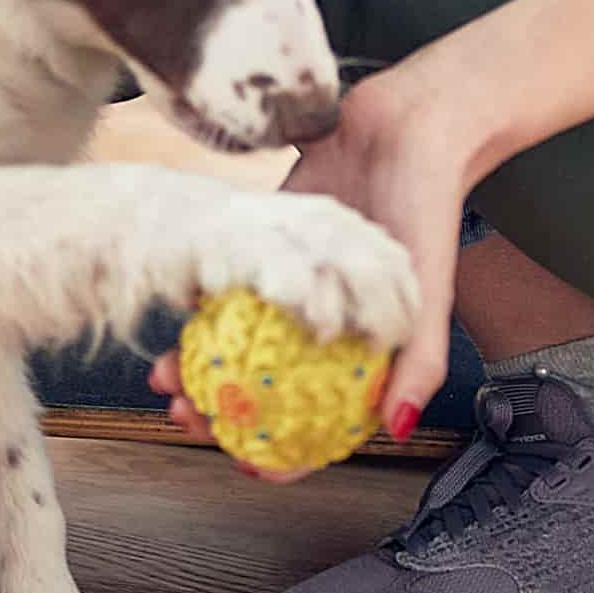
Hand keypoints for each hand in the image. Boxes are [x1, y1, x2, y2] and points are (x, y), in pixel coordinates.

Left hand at [150, 67, 483, 444]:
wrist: (405, 126)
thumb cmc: (428, 208)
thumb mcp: (428, 292)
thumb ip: (419, 360)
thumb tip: (397, 427)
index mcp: (365, 349)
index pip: (322, 422)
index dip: (287, 454)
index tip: (247, 466)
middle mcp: (324, 328)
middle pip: (267, 391)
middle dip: (222, 415)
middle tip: (185, 419)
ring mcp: (291, 291)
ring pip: (238, 345)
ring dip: (200, 367)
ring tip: (165, 376)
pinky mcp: (266, 249)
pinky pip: (227, 290)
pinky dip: (201, 310)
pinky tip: (174, 318)